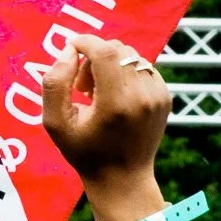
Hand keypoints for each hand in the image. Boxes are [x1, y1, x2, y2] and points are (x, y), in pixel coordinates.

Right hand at [41, 35, 169, 198]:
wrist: (123, 179)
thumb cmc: (84, 153)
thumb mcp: (55, 124)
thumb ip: (54, 84)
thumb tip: (68, 51)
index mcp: (116, 103)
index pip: (105, 51)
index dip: (85, 41)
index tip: (70, 46)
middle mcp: (143, 96)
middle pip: (117, 50)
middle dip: (94, 57)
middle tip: (81, 85)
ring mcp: (158, 95)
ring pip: (131, 56)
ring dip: (109, 64)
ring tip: (97, 92)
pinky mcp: (165, 96)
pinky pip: (143, 67)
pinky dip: (125, 72)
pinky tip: (114, 96)